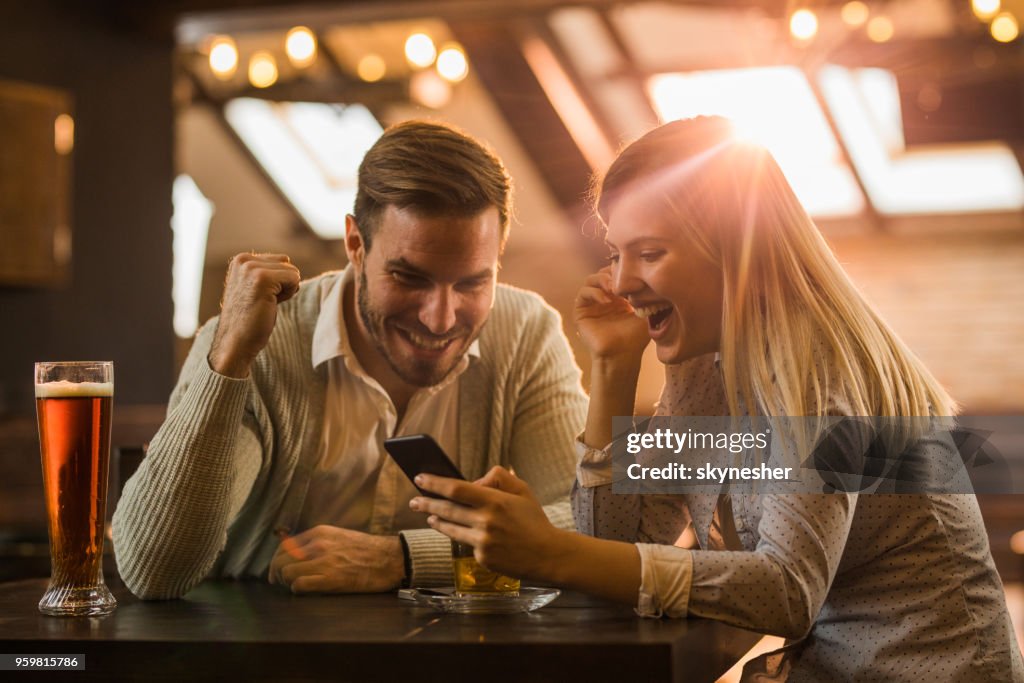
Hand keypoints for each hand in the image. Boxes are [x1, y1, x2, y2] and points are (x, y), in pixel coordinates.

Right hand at [208, 253, 300, 377]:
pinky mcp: (262, 278)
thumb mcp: (255, 287)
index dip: (278, 282)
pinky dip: (289, 294)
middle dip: (283, 284)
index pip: (281, 260)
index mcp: (241, 259)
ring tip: (265, 303)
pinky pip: (294, 278)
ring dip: (286, 290)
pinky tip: (271, 304)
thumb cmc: (250, 319)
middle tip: (264, 301)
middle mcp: (244, 260)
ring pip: (292, 271)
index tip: (260, 296)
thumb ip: (267, 272)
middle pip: (287, 263)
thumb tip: (289, 262)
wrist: (236, 342)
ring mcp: (251, 268)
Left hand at [268, 526, 404, 592]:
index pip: (285, 546)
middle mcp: (318, 545)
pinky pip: (299, 585)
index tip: (278, 571)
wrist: (389, 559)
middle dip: (277, 573)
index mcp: (320, 533)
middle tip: (280, 582)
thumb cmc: (367, 550)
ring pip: (286, 572)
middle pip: (281, 559)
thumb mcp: (339, 536)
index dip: (277, 560)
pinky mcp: (330, 579)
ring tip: (295, 586)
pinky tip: (305, 591)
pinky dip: (297, 590)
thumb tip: (298, 554)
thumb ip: (318, 542)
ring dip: (287, 582)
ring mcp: (323, 561)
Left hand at [409, 467, 570, 582]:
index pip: (456, 489)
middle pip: (447, 509)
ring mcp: (483, 542)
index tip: (420, 478)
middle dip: (426, 503)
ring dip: (436, 520)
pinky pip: (465, 543)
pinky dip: (458, 535)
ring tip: (427, 515)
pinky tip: (451, 530)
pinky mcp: (482, 558)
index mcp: (495, 501)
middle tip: (414, 500)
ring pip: (450, 528)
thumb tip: (473, 482)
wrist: (548, 555)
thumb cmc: (534, 520)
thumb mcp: (522, 490)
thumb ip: (499, 478)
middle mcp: (486, 521)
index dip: (435, 483)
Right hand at [574, 267, 648, 362]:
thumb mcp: (646, 311)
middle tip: (622, 280)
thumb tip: (649, 276)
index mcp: (618, 296)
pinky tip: (607, 301)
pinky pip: (583, 293)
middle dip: (612, 273)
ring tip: (613, 288)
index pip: (616, 273)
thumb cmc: (636, 337)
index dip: (622, 269)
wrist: (622, 355)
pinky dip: (594, 293)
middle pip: (602, 272)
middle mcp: (604, 297)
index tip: (633, 274)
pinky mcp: (581, 311)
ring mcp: (591, 304)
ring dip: (602, 280)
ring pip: (591, 280)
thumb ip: (646, 294)